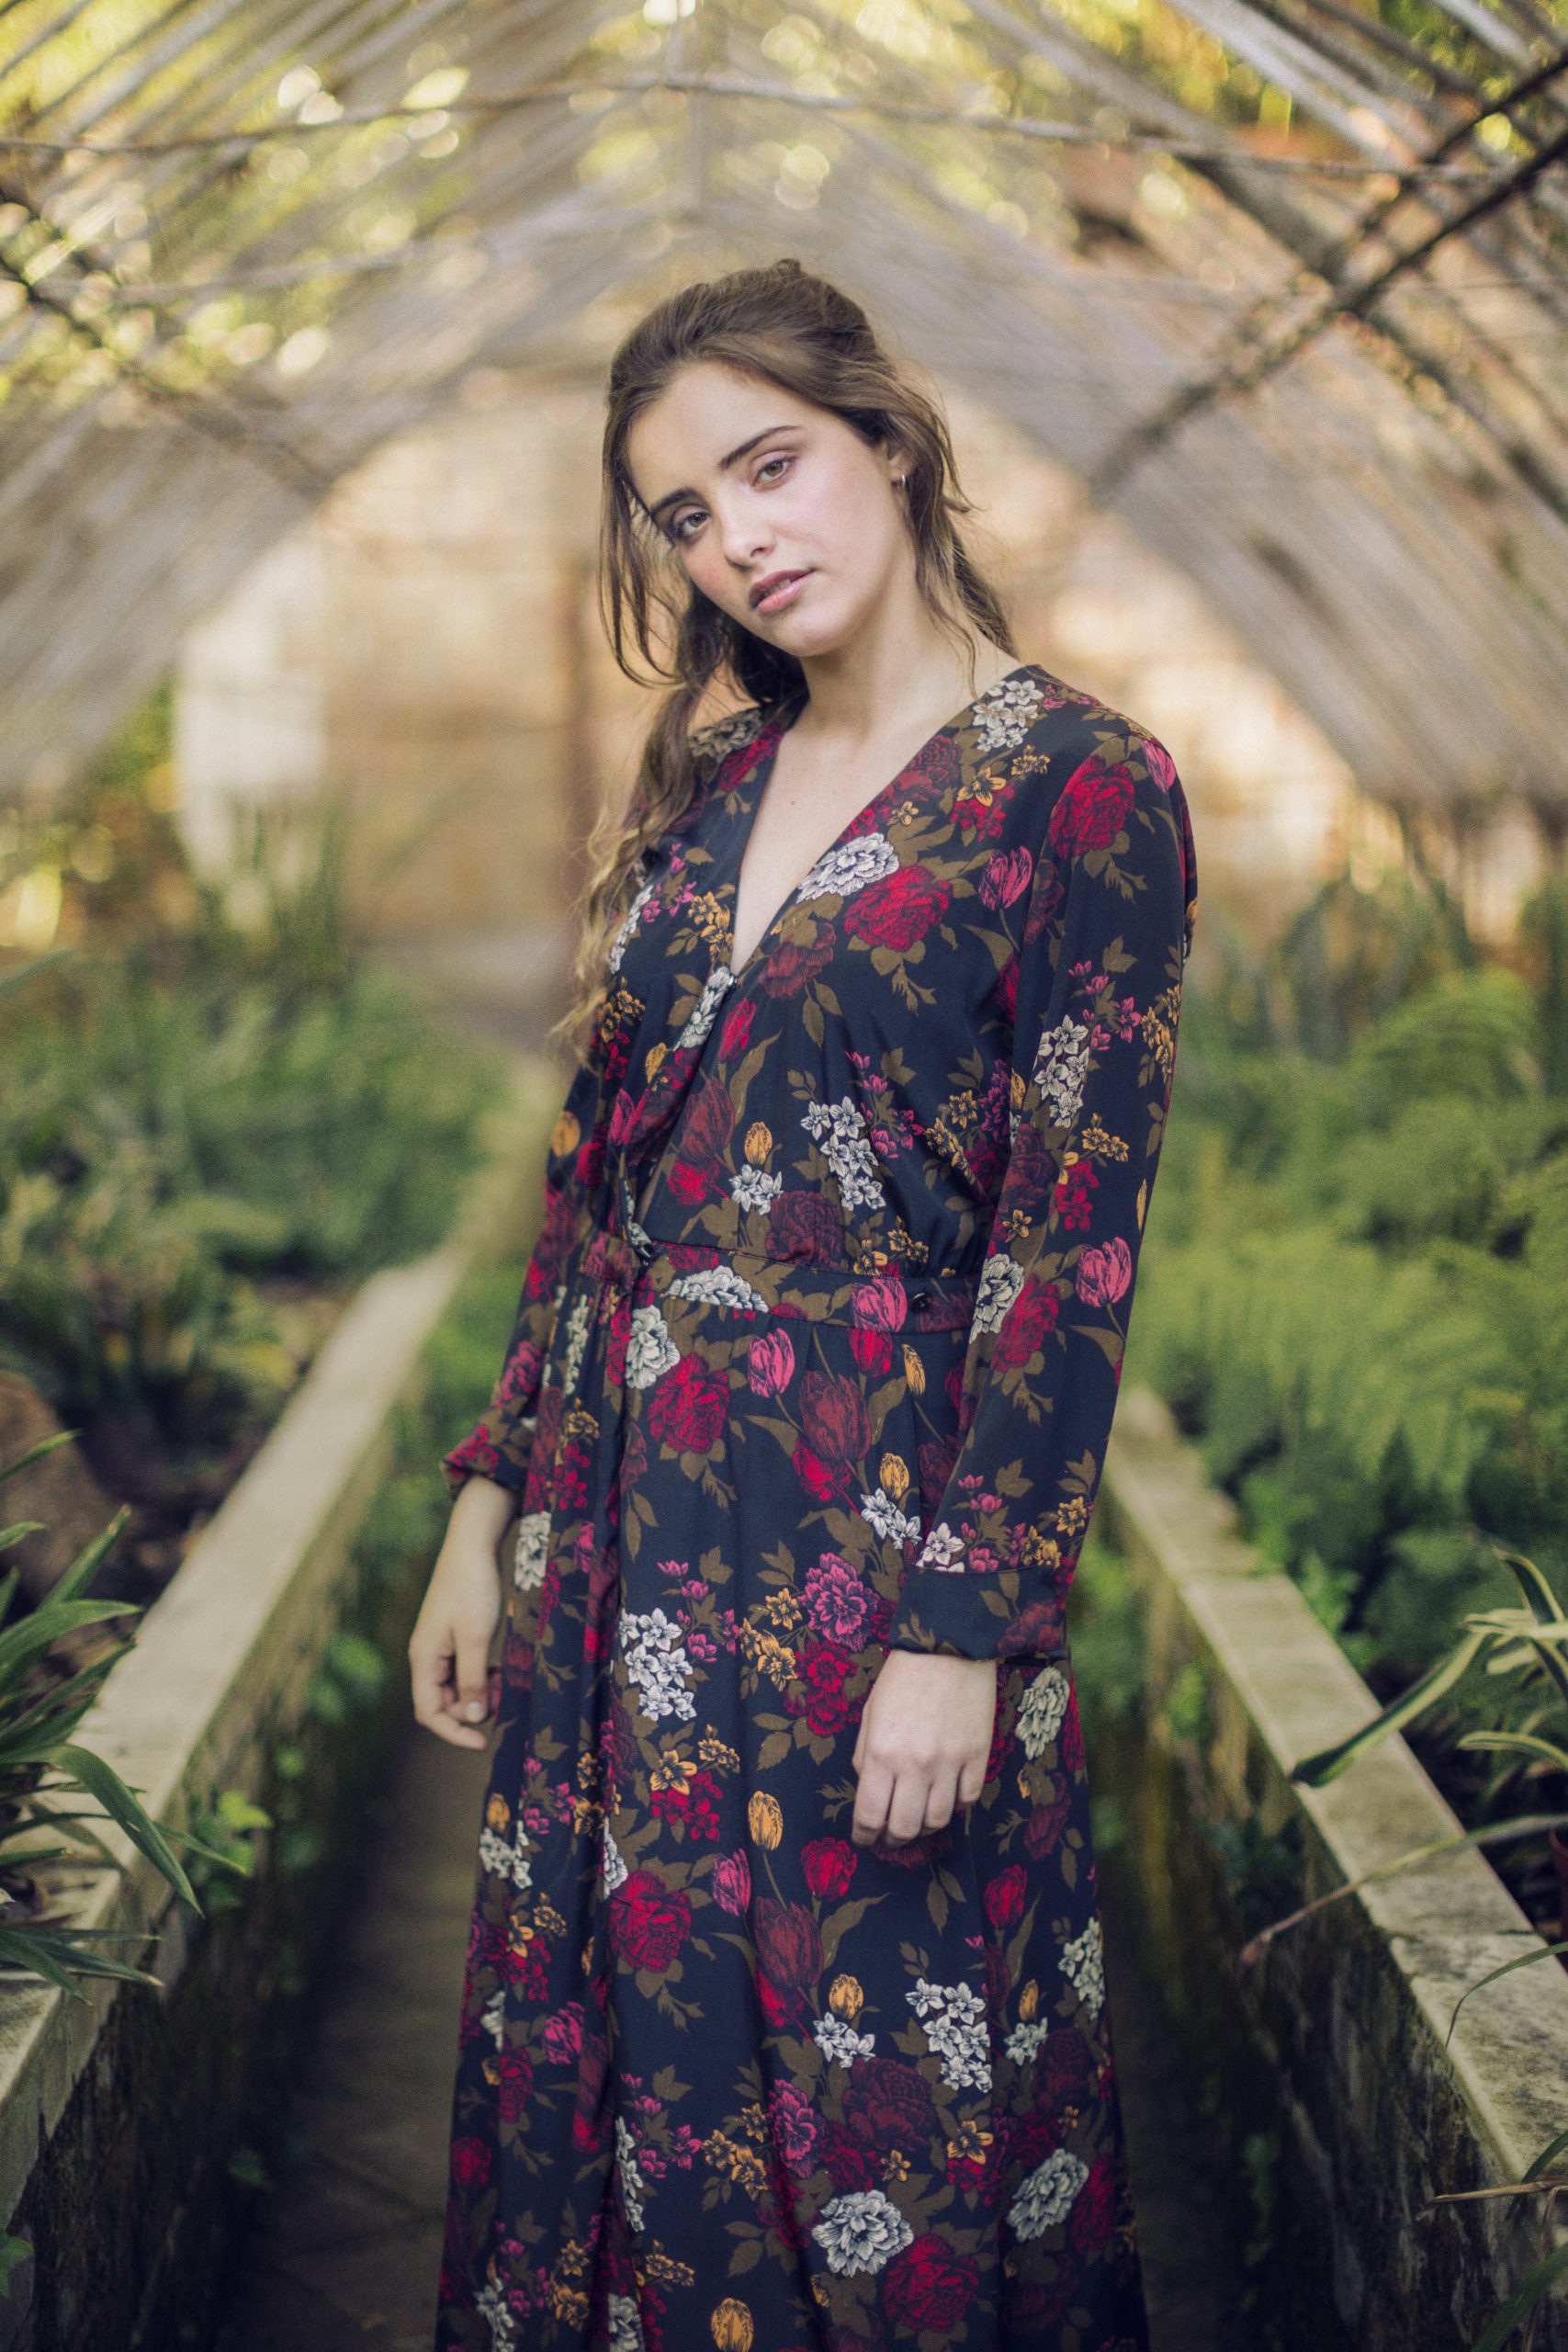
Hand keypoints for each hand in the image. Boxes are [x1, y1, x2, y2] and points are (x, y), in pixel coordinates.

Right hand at [408, 1475, 512, 1748]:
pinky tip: (499, 1669)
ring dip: (479, 1693)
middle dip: (472, 1709)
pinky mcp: (454, 1636)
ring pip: (456, 1687)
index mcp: (424, 1658)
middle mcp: (427, 1656)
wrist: (472, 1545)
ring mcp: (440, 1646)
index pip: (429, 1712)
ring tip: (504, 1683)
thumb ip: (473, 1680)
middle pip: (443, 1702)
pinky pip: (464, 1669)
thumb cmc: (472, 1588)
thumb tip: (474, 1718)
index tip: (482, 1742)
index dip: (453, 1732)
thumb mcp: (476, 1637)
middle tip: (503, 1698)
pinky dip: (481, 1676)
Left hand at [850, 1648, 996, 1845]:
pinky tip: (947, 1799)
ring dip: (924, 1827)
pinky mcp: (978, 1757)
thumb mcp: (871, 1712)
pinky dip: (956, 1807)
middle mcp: (914, 1765)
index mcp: (880, 1753)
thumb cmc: (903, 1676)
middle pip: (904, 1828)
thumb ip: (865, 1754)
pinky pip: (968, 1800)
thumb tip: (870, 1787)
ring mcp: (950, 1763)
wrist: (950, 1646)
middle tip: (890, 1837)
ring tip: (918, 1820)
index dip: (864, 1834)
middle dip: (892, 1839)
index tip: (863, 1838)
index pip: (869, 1814)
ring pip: (938, 1820)